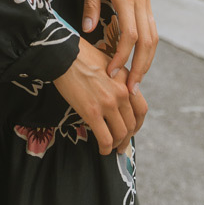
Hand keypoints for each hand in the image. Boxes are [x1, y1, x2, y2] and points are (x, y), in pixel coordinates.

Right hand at [53, 40, 146, 155]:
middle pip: (132, 124)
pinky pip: (105, 138)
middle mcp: (122, 92)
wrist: (62, 54)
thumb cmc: (80, 56)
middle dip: (127, 137)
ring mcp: (108, 103)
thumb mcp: (107, 62)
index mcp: (126, 79)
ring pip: (121, 133)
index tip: (131, 130)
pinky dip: (105, 148)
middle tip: (120, 144)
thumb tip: (117, 97)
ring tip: (110, 148)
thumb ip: (116, 80)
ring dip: (117, 144)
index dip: (137, 124)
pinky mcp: (92, 112)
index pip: (140, 108)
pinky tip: (101, 150)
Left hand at [83, 0, 157, 93]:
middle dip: (140, 67)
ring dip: (147, 61)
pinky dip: (148, 48)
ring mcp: (146, 0)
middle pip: (147, 42)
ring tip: (136, 80)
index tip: (112, 73)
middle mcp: (140, 0)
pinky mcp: (147, 0)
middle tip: (131, 89)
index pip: (130, 34)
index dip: (122, 57)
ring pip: (154, 37)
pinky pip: (152, 28)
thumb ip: (91, 1)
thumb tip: (87, 29)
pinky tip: (139, 59)